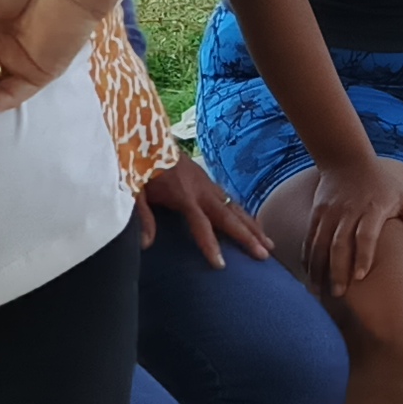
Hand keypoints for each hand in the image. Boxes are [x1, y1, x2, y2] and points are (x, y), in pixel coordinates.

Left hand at [138, 155, 270, 265]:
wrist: (149, 138)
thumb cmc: (139, 166)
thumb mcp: (134, 190)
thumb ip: (142, 217)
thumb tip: (146, 244)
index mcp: (183, 195)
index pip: (201, 224)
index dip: (211, 245)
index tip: (221, 266)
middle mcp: (201, 190)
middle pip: (229, 217)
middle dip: (247, 237)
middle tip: (263, 255)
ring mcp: (208, 185)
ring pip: (235, 208)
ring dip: (253, 227)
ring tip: (269, 246)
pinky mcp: (208, 181)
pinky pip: (231, 201)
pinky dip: (245, 215)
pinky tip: (254, 226)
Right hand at [297, 154, 402, 297]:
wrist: (347, 160)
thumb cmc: (381, 183)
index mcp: (373, 209)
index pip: (366, 235)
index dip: (363, 255)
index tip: (360, 277)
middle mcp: (349, 212)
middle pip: (340, 244)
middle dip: (337, 270)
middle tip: (339, 294)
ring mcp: (330, 213)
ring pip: (320, 244)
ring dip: (318, 269)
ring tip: (319, 292)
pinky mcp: (317, 213)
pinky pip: (310, 239)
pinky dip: (307, 258)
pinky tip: (309, 276)